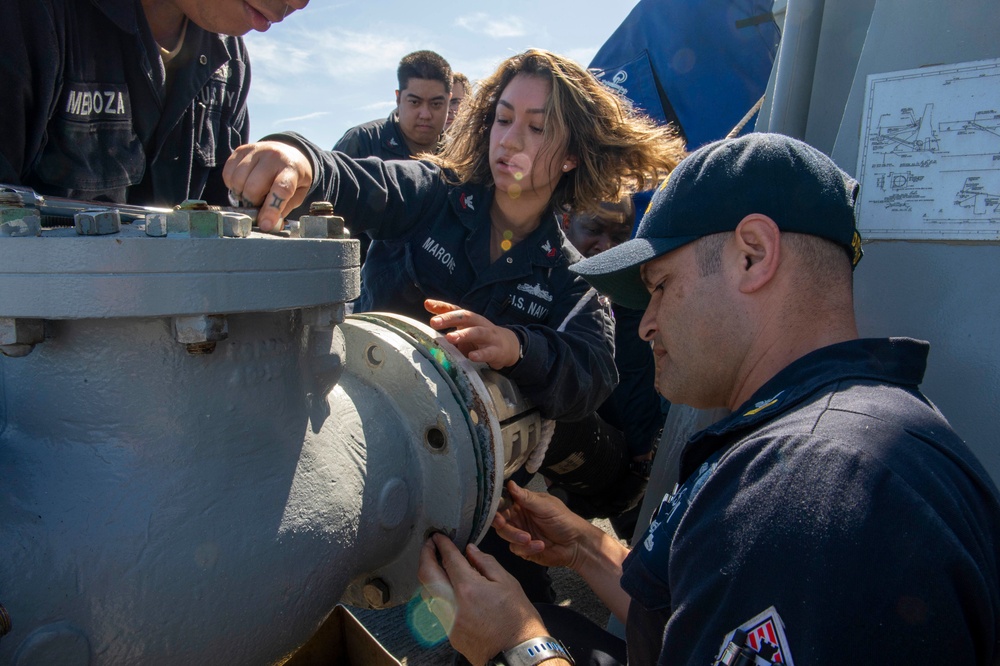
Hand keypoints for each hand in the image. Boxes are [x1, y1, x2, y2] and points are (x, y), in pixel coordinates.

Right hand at [222, 140, 312, 231]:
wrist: (289, 152)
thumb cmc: (293, 177)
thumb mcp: (298, 193)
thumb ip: (284, 208)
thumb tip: (267, 225)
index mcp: (291, 169)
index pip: (281, 190)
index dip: (271, 209)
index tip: (265, 225)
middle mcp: (273, 156)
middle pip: (253, 187)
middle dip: (252, 203)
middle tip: (257, 205)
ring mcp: (256, 151)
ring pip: (238, 180)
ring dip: (241, 195)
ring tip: (250, 195)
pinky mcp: (241, 150)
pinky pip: (228, 172)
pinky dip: (232, 185)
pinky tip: (242, 186)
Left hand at [417, 534, 548, 665]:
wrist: (518, 655)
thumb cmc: (518, 621)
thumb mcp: (508, 583)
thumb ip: (486, 563)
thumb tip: (470, 551)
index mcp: (468, 588)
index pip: (448, 559)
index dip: (442, 544)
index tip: (439, 537)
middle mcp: (452, 605)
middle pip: (426, 574)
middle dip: (425, 555)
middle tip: (429, 544)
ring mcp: (448, 621)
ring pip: (427, 592)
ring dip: (428, 574)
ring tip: (435, 562)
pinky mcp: (449, 633)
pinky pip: (437, 608)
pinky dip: (437, 592)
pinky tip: (446, 586)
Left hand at [425, 299, 520, 369]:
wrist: (508, 346)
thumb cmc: (480, 338)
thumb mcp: (464, 330)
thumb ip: (448, 329)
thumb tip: (428, 327)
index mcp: (470, 319)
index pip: (455, 309)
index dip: (442, 306)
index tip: (427, 304)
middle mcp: (479, 323)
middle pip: (466, 317)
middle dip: (450, 318)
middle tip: (434, 322)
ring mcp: (489, 336)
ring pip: (477, 332)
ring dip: (463, 334)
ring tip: (450, 338)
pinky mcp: (497, 350)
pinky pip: (489, 352)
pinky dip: (480, 354)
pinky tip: (472, 356)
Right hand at [492, 480, 595, 570]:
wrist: (577, 544)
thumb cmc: (564, 520)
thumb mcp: (546, 506)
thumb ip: (526, 498)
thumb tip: (510, 483)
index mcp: (522, 504)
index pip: (503, 503)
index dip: (496, 506)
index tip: (495, 509)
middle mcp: (518, 518)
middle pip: (500, 520)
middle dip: (501, 523)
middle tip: (503, 523)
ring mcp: (520, 534)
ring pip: (505, 535)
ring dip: (515, 537)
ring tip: (529, 538)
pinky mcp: (524, 550)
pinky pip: (516, 549)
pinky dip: (527, 548)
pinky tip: (540, 546)